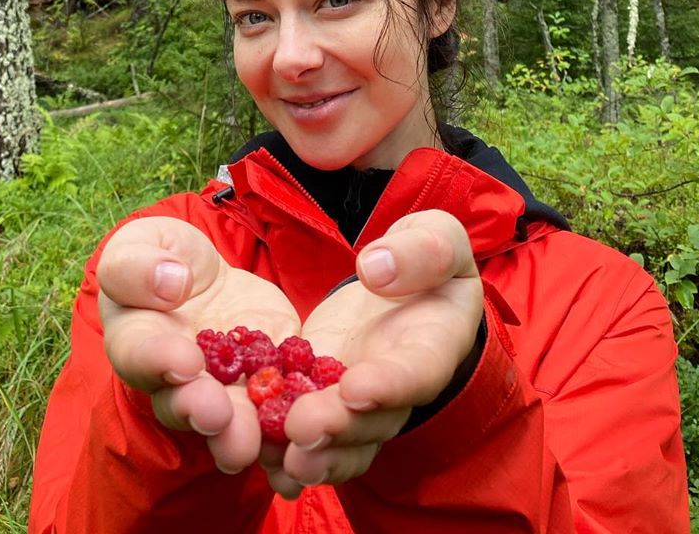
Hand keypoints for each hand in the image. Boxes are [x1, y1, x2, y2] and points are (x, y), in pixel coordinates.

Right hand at [97, 216, 299, 473]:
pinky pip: (279, 401)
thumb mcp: (143, 241)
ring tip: (250, 441)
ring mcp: (222, 387)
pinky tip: (305, 417)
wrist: (202, 272)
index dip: (159, 360)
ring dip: (239, 433)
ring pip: (228, 420)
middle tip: (217, 416)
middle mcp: (174, 378)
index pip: (138, 355)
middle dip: (201, 411)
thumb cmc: (160, 255)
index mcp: (135, 339)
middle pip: (182, 404)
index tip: (184, 361)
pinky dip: (290, 415)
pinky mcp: (266, 380)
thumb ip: (139, 262)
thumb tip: (170, 283)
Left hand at [262, 210, 483, 497]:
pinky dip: (288, 450)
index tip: (356, 388)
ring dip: (311, 453)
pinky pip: (310, 431)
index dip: (389, 385)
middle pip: (371, 419)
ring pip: (341, 440)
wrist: (407, 281)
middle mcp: (396, 386)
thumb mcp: (437, 238)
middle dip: (336, 427)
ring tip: (276, 459)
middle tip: (300, 431)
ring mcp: (358, 399)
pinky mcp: (323, 395)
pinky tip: (261, 459)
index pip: (415, 371)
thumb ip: (420, 250)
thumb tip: (377, 268)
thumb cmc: (427, 257)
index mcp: (433, 345)